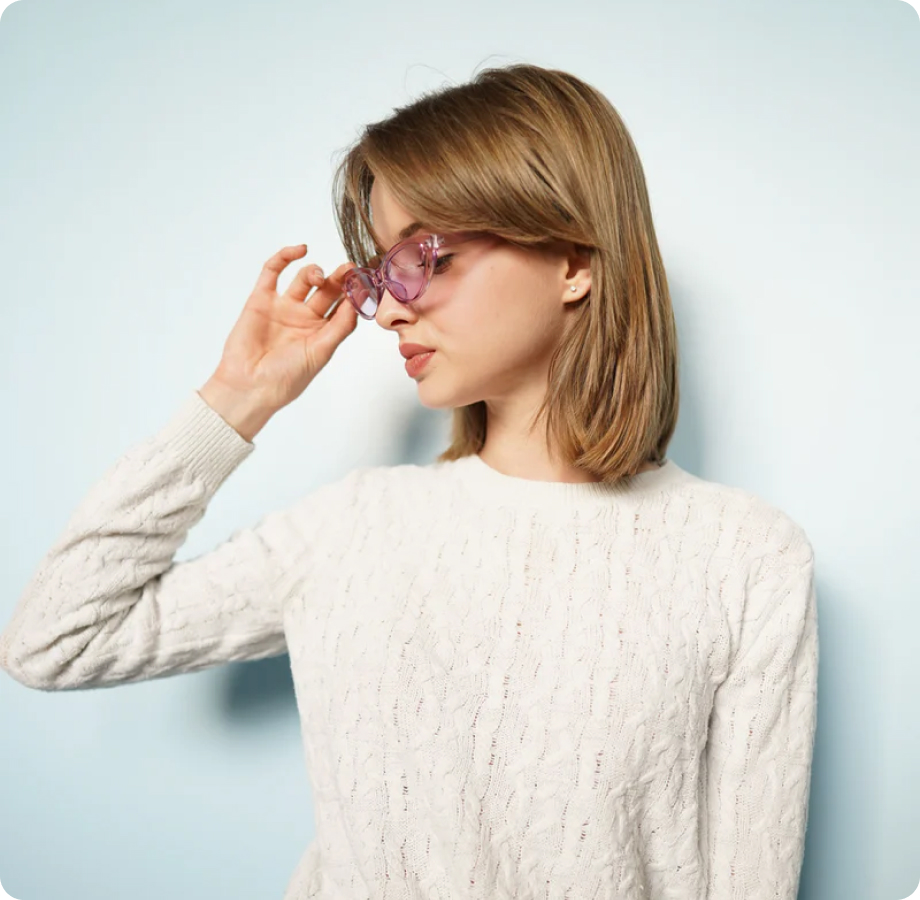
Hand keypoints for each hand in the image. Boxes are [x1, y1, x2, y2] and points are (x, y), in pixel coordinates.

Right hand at [208, 244, 358, 413]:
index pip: (343, 306)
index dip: (354, 293)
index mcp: (322, 332)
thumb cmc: (286, 377)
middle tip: (349, 268)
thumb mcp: (321, 352)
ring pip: (304, 279)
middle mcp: (304, 318)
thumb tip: (358, 302)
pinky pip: (272, 272)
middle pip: (327, 290)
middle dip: (339, 278)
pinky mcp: (261, 299)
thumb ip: (340, 327)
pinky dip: (285, 257)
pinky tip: (300, 250)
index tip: (365, 281)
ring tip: (319, 276)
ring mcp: (283, 307)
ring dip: (315, 271)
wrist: (250, 385)